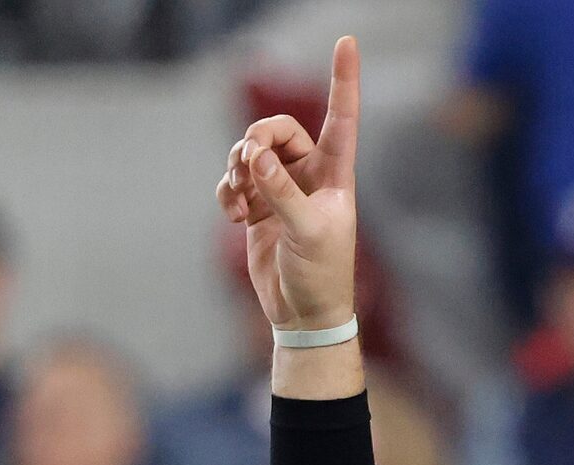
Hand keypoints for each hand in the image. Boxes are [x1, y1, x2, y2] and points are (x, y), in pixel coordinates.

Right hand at [214, 34, 361, 333]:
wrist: (302, 314)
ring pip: (251, 154)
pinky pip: (234, 182)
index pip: (341, 116)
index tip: (347, 41)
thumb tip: (254, 156)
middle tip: (247, 160)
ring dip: (237, 165)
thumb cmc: (321, 274)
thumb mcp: (308, 230)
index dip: (343, 80)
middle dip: (257, 138)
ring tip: (238, 191)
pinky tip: (233, 213)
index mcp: (335, 173)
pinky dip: (227, 191)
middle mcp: (309, 175)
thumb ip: (280, 191)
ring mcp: (281, 190)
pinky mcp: (257, 209)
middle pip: (278, 130)